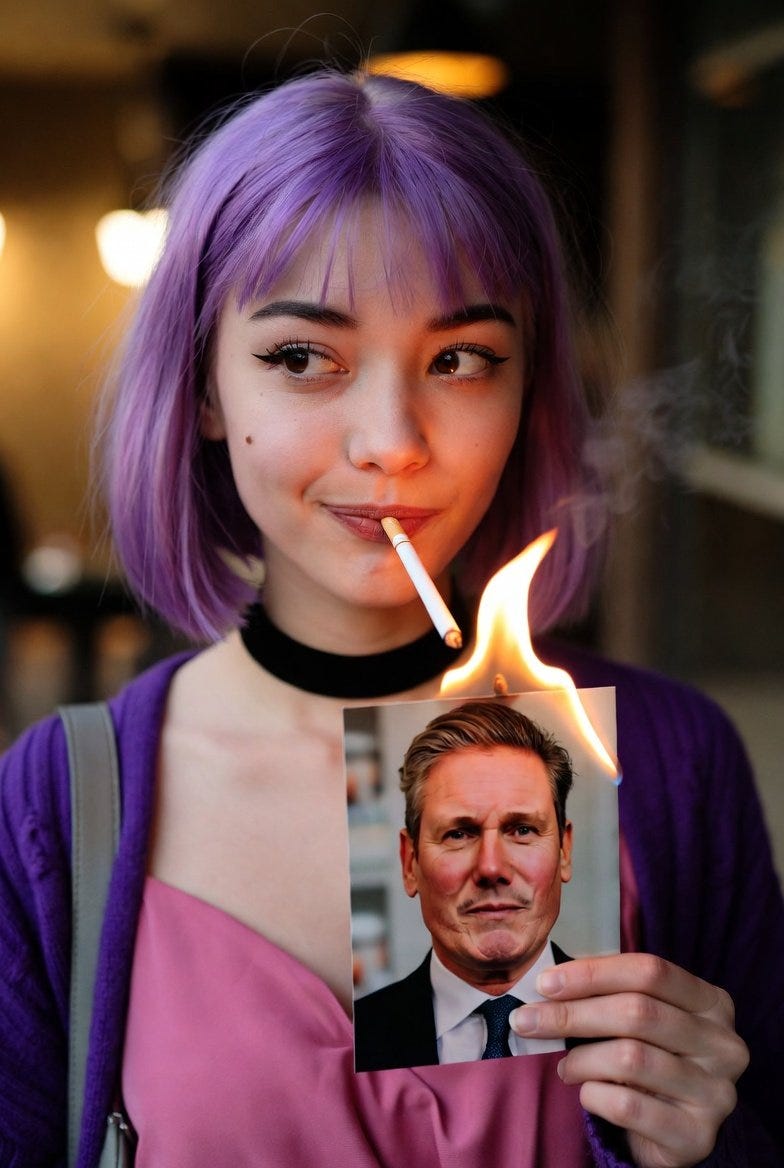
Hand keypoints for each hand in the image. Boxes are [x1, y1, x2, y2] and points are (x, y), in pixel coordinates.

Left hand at [510, 953, 748, 1167]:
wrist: (677, 1132)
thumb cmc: (652, 1059)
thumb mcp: (644, 1020)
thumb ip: (610, 994)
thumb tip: (548, 981)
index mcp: (712, 1002)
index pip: (650, 971)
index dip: (593, 973)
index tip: (546, 982)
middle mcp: (723, 1044)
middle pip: (638, 1012)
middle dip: (572, 1014)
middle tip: (527, 1020)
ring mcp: (716, 1092)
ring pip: (631, 1058)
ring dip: (581, 1059)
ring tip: (564, 1066)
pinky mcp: (697, 1135)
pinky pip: (629, 1106)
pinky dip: (595, 1096)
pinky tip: (586, 1093)